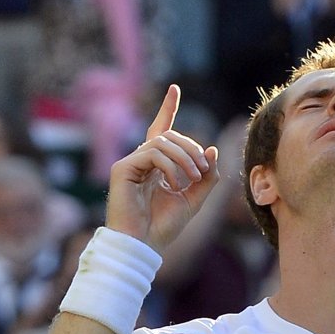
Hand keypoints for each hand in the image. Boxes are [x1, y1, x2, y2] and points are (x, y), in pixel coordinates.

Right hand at [105, 85, 219, 253]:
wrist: (144, 245)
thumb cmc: (164, 226)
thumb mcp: (195, 199)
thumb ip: (206, 175)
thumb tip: (211, 149)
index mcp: (156, 165)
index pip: (162, 130)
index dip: (168, 108)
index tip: (174, 88)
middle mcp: (141, 160)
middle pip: (170, 136)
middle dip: (192, 149)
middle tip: (203, 170)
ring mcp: (130, 163)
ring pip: (163, 142)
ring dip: (185, 158)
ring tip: (192, 179)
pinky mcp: (123, 168)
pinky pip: (153, 153)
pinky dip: (171, 167)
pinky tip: (175, 185)